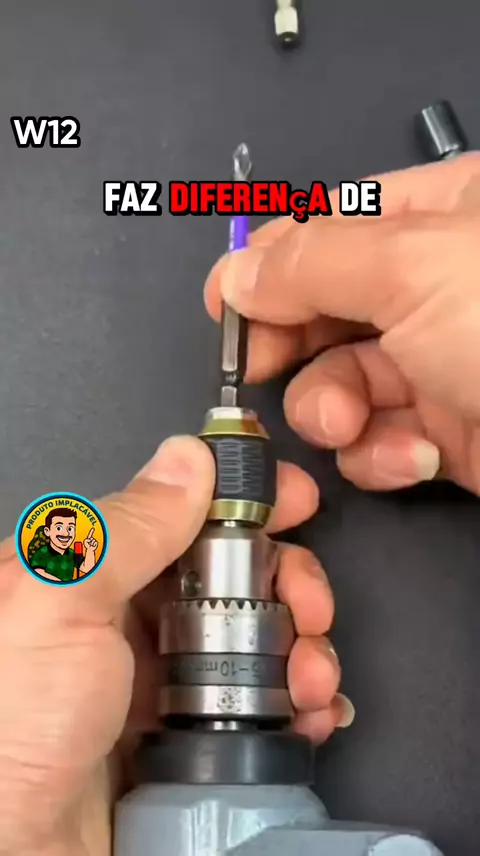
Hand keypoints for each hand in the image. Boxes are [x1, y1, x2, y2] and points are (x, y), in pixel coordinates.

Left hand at [0, 435, 349, 855]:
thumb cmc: (6, 727)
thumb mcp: (62, 602)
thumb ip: (129, 527)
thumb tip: (186, 458)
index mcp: (95, 576)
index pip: (186, 515)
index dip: (246, 501)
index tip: (295, 499)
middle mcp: (130, 623)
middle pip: (235, 577)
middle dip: (289, 581)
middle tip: (309, 603)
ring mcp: (161, 684)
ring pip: (257, 640)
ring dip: (303, 647)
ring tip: (310, 675)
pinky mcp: (185, 743)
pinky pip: (258, 707)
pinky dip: (297, 705)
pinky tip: (312, 711)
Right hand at [205, 153, 479, 493]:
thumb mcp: (411, 267)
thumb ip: (311, 263)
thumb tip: (239, 272)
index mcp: (440, 218)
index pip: (331, 226)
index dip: (270, 262)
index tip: (224, 304)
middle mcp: (438, 289)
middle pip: (326, 310)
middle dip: (292, 345)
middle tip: (258, 370)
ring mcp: (441, 364)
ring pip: (342, 383)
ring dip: (330, 409)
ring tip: (345, 423)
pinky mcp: (447, 434)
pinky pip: (380, 440)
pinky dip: (379, 455)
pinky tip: (411, 456)